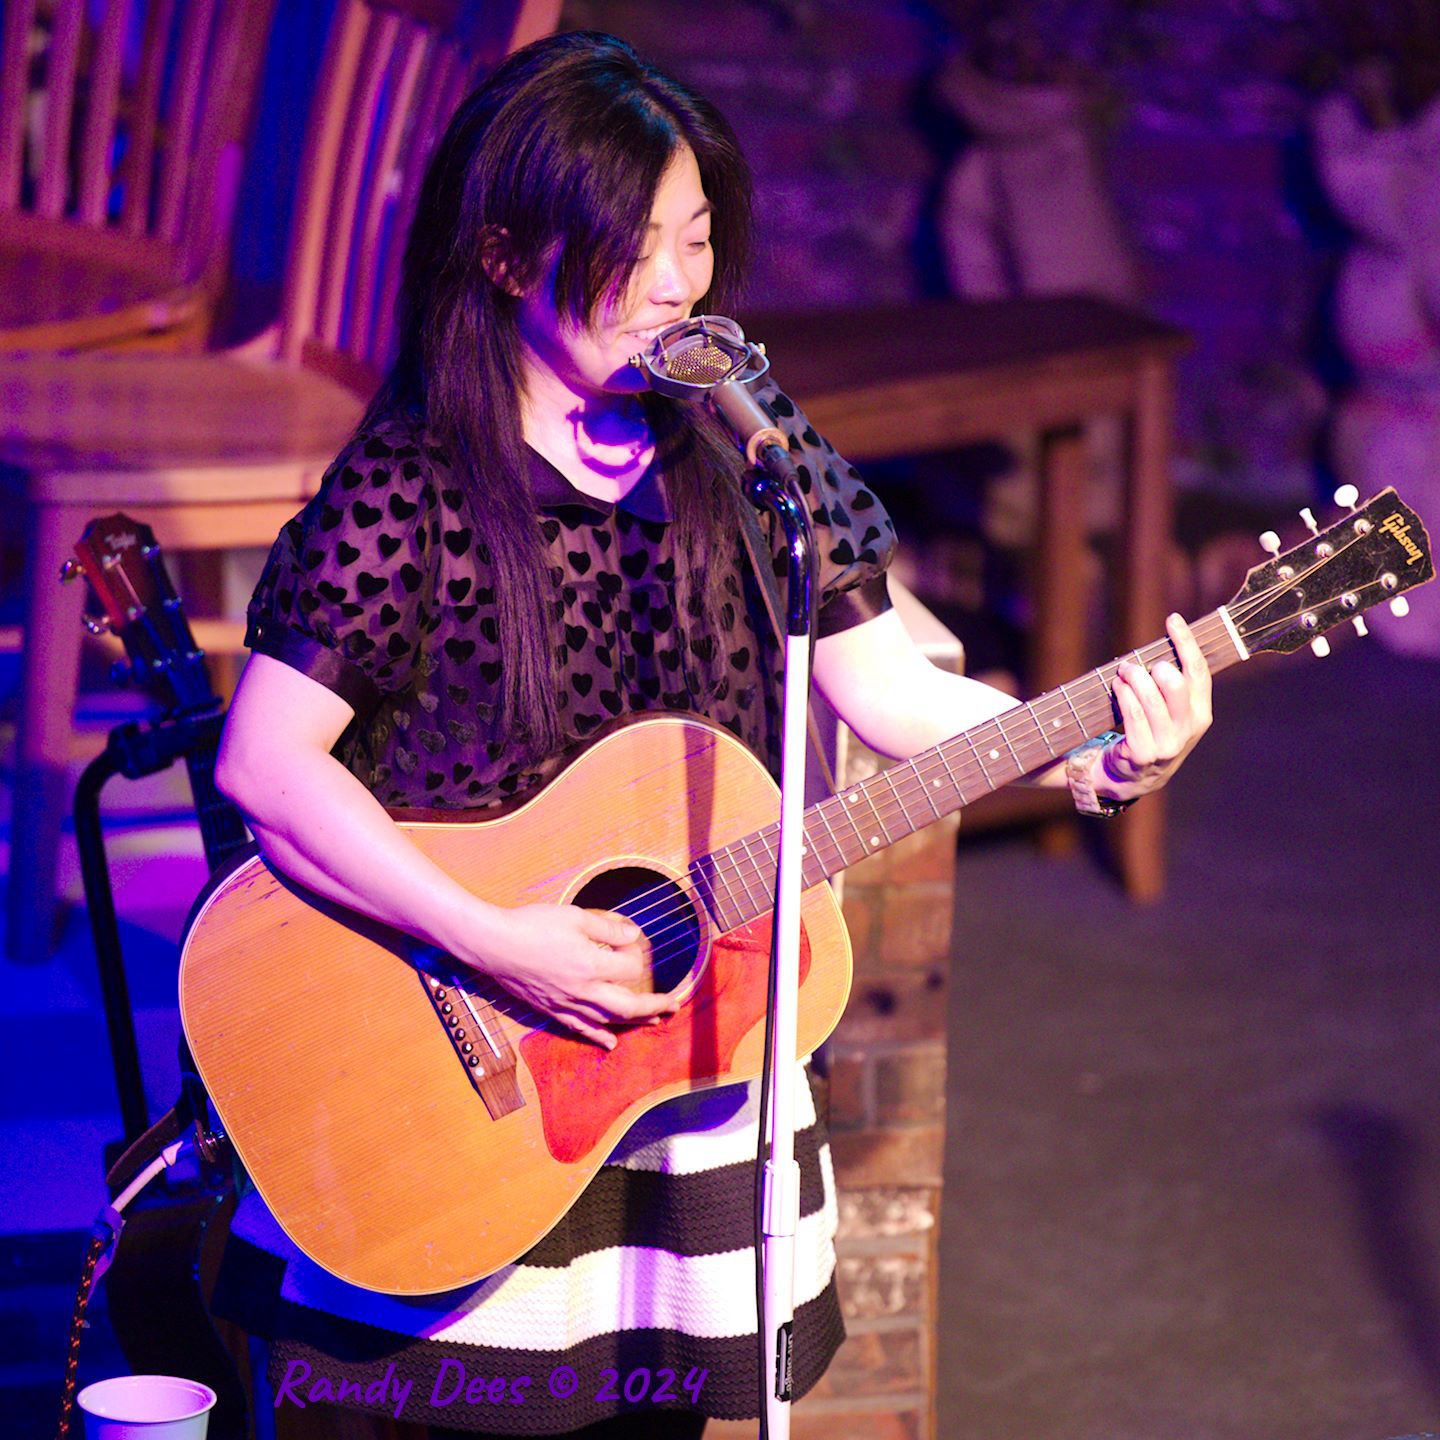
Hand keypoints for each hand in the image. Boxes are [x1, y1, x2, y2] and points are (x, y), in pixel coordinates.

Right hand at [465, 904, 678, 1048]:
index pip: (629, 969)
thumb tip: (632, 935)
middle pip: (627, 1006)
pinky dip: (598, 1037)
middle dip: (654, 1006)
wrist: (494, 944)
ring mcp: (566, 1004)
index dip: (635, 955)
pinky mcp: (551, 1009)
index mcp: (591, 965)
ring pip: (607, 1021)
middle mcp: (582, 990)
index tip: (630, 942)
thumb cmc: (532, 925)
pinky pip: (579, 1028)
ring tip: (654, 1020)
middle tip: (673, 1005)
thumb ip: (607, 927)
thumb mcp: (575, 916)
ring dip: (633, 1022)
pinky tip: (610, 1043)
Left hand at [1101, 613, 1212, 800]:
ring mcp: (1167, 744)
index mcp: (1201, 714)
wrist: (1134, 776)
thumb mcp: (1172, 711)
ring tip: (1123, 672)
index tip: (1173, 619)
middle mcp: (1188, 729)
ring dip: (1133, 678)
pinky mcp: (1143, 754)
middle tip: (1134, 665)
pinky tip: (1118, 686)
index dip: (1186, 642)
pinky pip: (1133, 715)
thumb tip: (1168, 639)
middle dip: (1154, 667)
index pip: (1198, 672)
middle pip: (1176, 684)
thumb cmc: (1152, 732)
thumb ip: (1174, 683)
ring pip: (1151, 698)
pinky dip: (1124, 694)